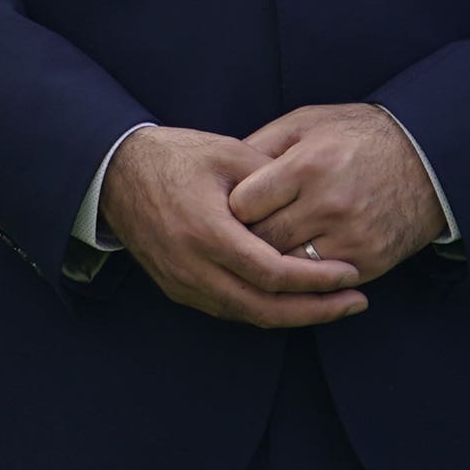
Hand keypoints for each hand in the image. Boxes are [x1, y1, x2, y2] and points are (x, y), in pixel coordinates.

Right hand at [101, 126, 368, 328]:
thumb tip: (319, 205)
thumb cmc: (174, 156)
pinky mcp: (175, 287)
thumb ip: (274, 181)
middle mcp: (191, 266)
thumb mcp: (228, 154)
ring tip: (332, 304)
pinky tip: (290, 298)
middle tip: (356, 303)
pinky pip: (227, 308)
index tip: (351, 275)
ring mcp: (180, 281)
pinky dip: (263, 308)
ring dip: (293, 315)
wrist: (113, 171)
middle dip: (317, 310)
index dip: (317, 280)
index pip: (272, 273)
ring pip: (247, 315)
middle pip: (265, 308)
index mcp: (206, 231)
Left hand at [231, 103, 446, 283]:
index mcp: (307, 167)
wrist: (428, 159)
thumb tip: (219, 177)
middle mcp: (329, 205)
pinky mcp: (370, 261)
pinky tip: (295, 263)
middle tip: (235, 236)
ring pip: (288, 267)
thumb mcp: (304, 124)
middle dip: (244, 239)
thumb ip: (259, 146)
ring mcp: (352, 237)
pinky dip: (304, 276)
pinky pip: (321, 281)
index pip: (244, 205)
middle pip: (262, 240)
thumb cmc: (355, 136)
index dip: (231, 209)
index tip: (231, 208)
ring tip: (260, 251)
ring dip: (272, 262)